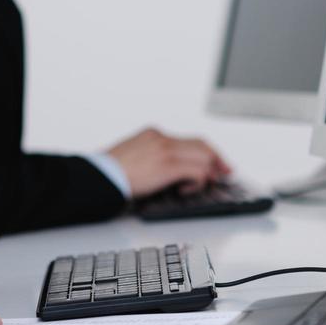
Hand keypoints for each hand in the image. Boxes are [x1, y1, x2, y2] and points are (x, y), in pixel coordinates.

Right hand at [107, 128, 231, 197]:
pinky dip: (198, 182)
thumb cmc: (111, 172)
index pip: (188, 139)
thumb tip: (171, 171)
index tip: (215, 161)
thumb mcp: (133, 155)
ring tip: (204, 184)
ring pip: (203, 156)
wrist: (100, 176)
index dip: (206, 151)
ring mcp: (165, 150)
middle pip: (201, 144)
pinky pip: (197, 171)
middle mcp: (161, 138)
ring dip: (208, 172)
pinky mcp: (168, 166)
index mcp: (153, 134)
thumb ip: (152, 156)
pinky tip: (186, 190)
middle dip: (217, 159)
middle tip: (225, 172)